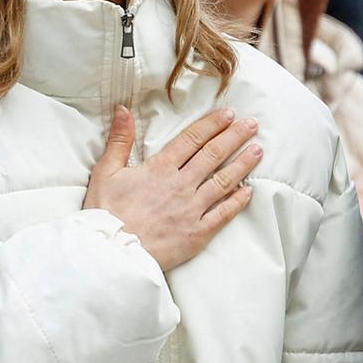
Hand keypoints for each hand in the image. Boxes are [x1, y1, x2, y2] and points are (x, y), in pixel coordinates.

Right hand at [83, 106, 260, 271]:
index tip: (228, 115)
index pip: (192, 140)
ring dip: (243, 164)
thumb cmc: (105, 213)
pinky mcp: (198, 233)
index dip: (212, 125)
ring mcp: (192, 209)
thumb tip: (123, 111)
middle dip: (235, 137)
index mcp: (160, 169)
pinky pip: (224, 214)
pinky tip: (248, 191)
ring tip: (258, 150)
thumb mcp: (105, 172)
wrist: (112, 251)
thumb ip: (119, 141)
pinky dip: (238, 202)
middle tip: (251, 124)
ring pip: (224, 181)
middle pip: (213, 155)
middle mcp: (181, 185)